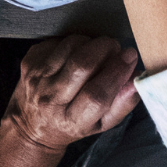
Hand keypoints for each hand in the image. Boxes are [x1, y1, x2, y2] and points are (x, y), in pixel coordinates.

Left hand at [0, 35, 139, 156]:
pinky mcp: (29, 61)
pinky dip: (73, 42)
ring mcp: (37, 79)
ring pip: (69, 47)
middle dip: (105, 48)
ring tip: (98, 49)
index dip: (116, 71)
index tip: (130, 56)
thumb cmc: (73, 124)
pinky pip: (57, 41)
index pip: (96, 95)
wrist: (32, 125)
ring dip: (90, 42)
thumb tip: (137, 78)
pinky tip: (77, 52)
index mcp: (71, 121)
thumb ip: (123, 104)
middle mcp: (51, 101)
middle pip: (81, 65)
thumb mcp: (102, 124)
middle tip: (115, 47)